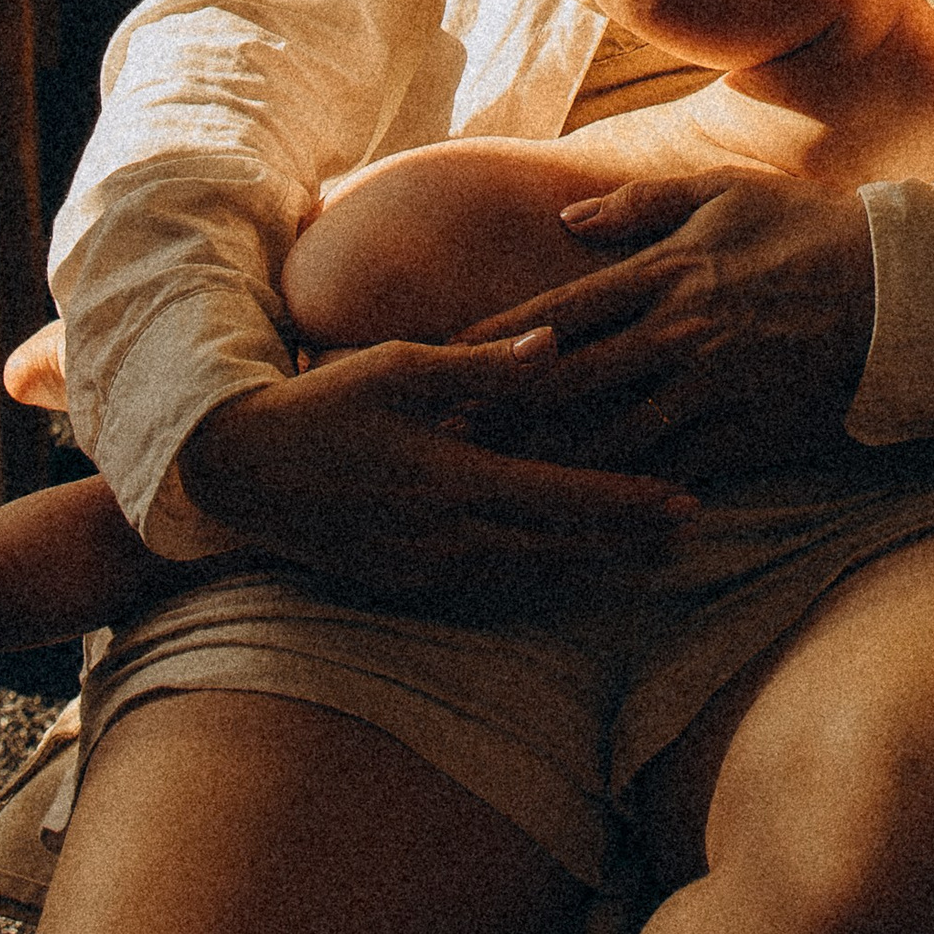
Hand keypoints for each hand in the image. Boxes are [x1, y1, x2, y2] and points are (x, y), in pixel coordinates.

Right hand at [177, 330, 695, 618]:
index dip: (626, 504)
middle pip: (558, 549)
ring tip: (648, 555)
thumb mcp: (403, 368)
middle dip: (627, 542)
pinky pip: (489, 589)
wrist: (244, 473)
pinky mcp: (407, 584)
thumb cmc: (327, 403)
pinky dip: (539, 580)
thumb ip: (483, 366)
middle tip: (689, 530)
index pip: (559, 499)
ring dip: (591, 566)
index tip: (684, 500)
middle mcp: (444, 537)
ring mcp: (425, 570)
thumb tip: (557, 344)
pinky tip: (569, 570)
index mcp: (450, 479)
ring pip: (528, 577)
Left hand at [458, 174, 877, 480]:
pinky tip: (594, 516)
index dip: (501, 337)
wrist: (894, 292)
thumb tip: (567, 221)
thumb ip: (642, 204)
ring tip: (502, 481)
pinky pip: (673, 474)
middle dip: (508, 408)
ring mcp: (709, 393)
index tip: (450, 356)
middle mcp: (677, 335)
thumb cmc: (807, 230)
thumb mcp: (725, 191)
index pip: (562, 310)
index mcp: (667, 272)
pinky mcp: (742, 437)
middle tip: (451, 431)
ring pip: (611, 439)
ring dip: (555, 461)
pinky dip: (631, 495)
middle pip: (570, 381)